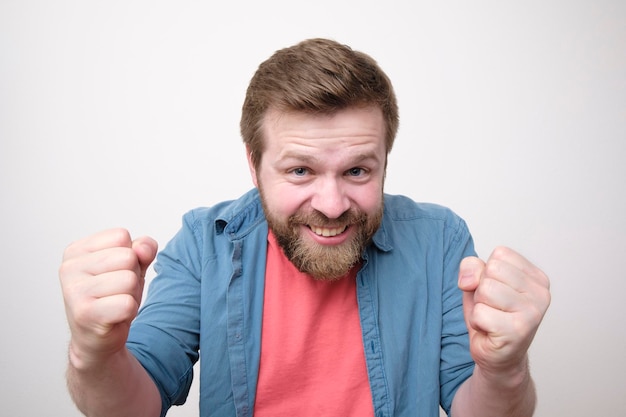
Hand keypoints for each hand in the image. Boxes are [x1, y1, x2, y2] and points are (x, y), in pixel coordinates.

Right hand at [59, 229, 157, 369]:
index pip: (121, 236)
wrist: (97, 339)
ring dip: (130, 295)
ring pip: (129, 280)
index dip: (130, 256)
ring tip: (114, 303)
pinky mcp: (85, 314)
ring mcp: (74, 291)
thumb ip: (143, 248)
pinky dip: (129, 311)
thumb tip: (142, 248)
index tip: (115, 273)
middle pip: (128, 257)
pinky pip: (127, 304)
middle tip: (116, 293)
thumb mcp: (132, 266)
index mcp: (77, 250)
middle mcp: (69, 268)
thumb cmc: (112, 298)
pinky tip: (113, 316)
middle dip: (132, 276)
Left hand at [458, 247, 550, 377]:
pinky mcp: (519, 330)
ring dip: (479, 306)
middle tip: (493, 309)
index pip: (500, 254)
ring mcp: (533, 312)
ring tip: (491, 319)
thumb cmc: (490, 318)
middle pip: (492, 270)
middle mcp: (541, 293)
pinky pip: (480, 313)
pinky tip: (490, 331)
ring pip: (485, 290)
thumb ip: (472, 268)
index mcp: (536, 277)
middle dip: (482, 290)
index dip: (487, 273)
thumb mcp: (477, 284)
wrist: (498, 358)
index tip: (497, 293)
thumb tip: (469, 279)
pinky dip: (477, 323)